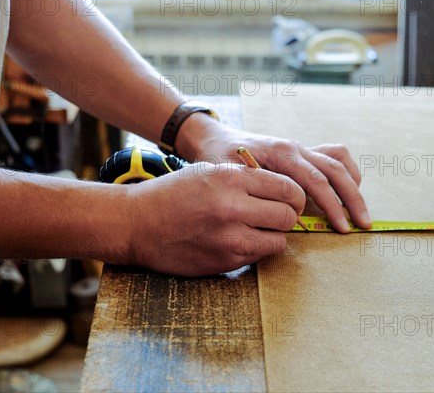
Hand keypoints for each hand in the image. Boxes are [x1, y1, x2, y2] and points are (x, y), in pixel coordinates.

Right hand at [121, 162, 304, 276]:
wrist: (138, 224)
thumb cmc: (173, 194)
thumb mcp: (210, 171)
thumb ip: (247, 177)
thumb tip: (283, 190)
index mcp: (231, 179)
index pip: (288, 189)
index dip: (295, 196)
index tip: (290, 200)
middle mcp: (233, 208)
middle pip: (289, 216)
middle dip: (288, 216)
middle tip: (276, 215)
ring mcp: (230, 238)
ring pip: (280, 241)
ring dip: (274, 236)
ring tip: (257, 229)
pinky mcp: (225, 262)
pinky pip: (259, 256)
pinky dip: (256, 249)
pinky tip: (239, 240)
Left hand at [179, 119, 370, 233]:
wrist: (215, 138)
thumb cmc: (220, 160)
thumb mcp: (231, 177)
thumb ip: (256, 192)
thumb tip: (282, 216)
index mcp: (281, 154)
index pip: (316, 181)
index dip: (332, 206)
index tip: (341, 227)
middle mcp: (295, 148)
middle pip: (335, 171)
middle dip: (352, 200)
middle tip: (363, 225)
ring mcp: (301, 148)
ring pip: (339, 161)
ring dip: (353, 187)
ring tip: (360, 212)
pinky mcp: (303, 151)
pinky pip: (333, 155)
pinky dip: (346, 172)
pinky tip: (349, 190)